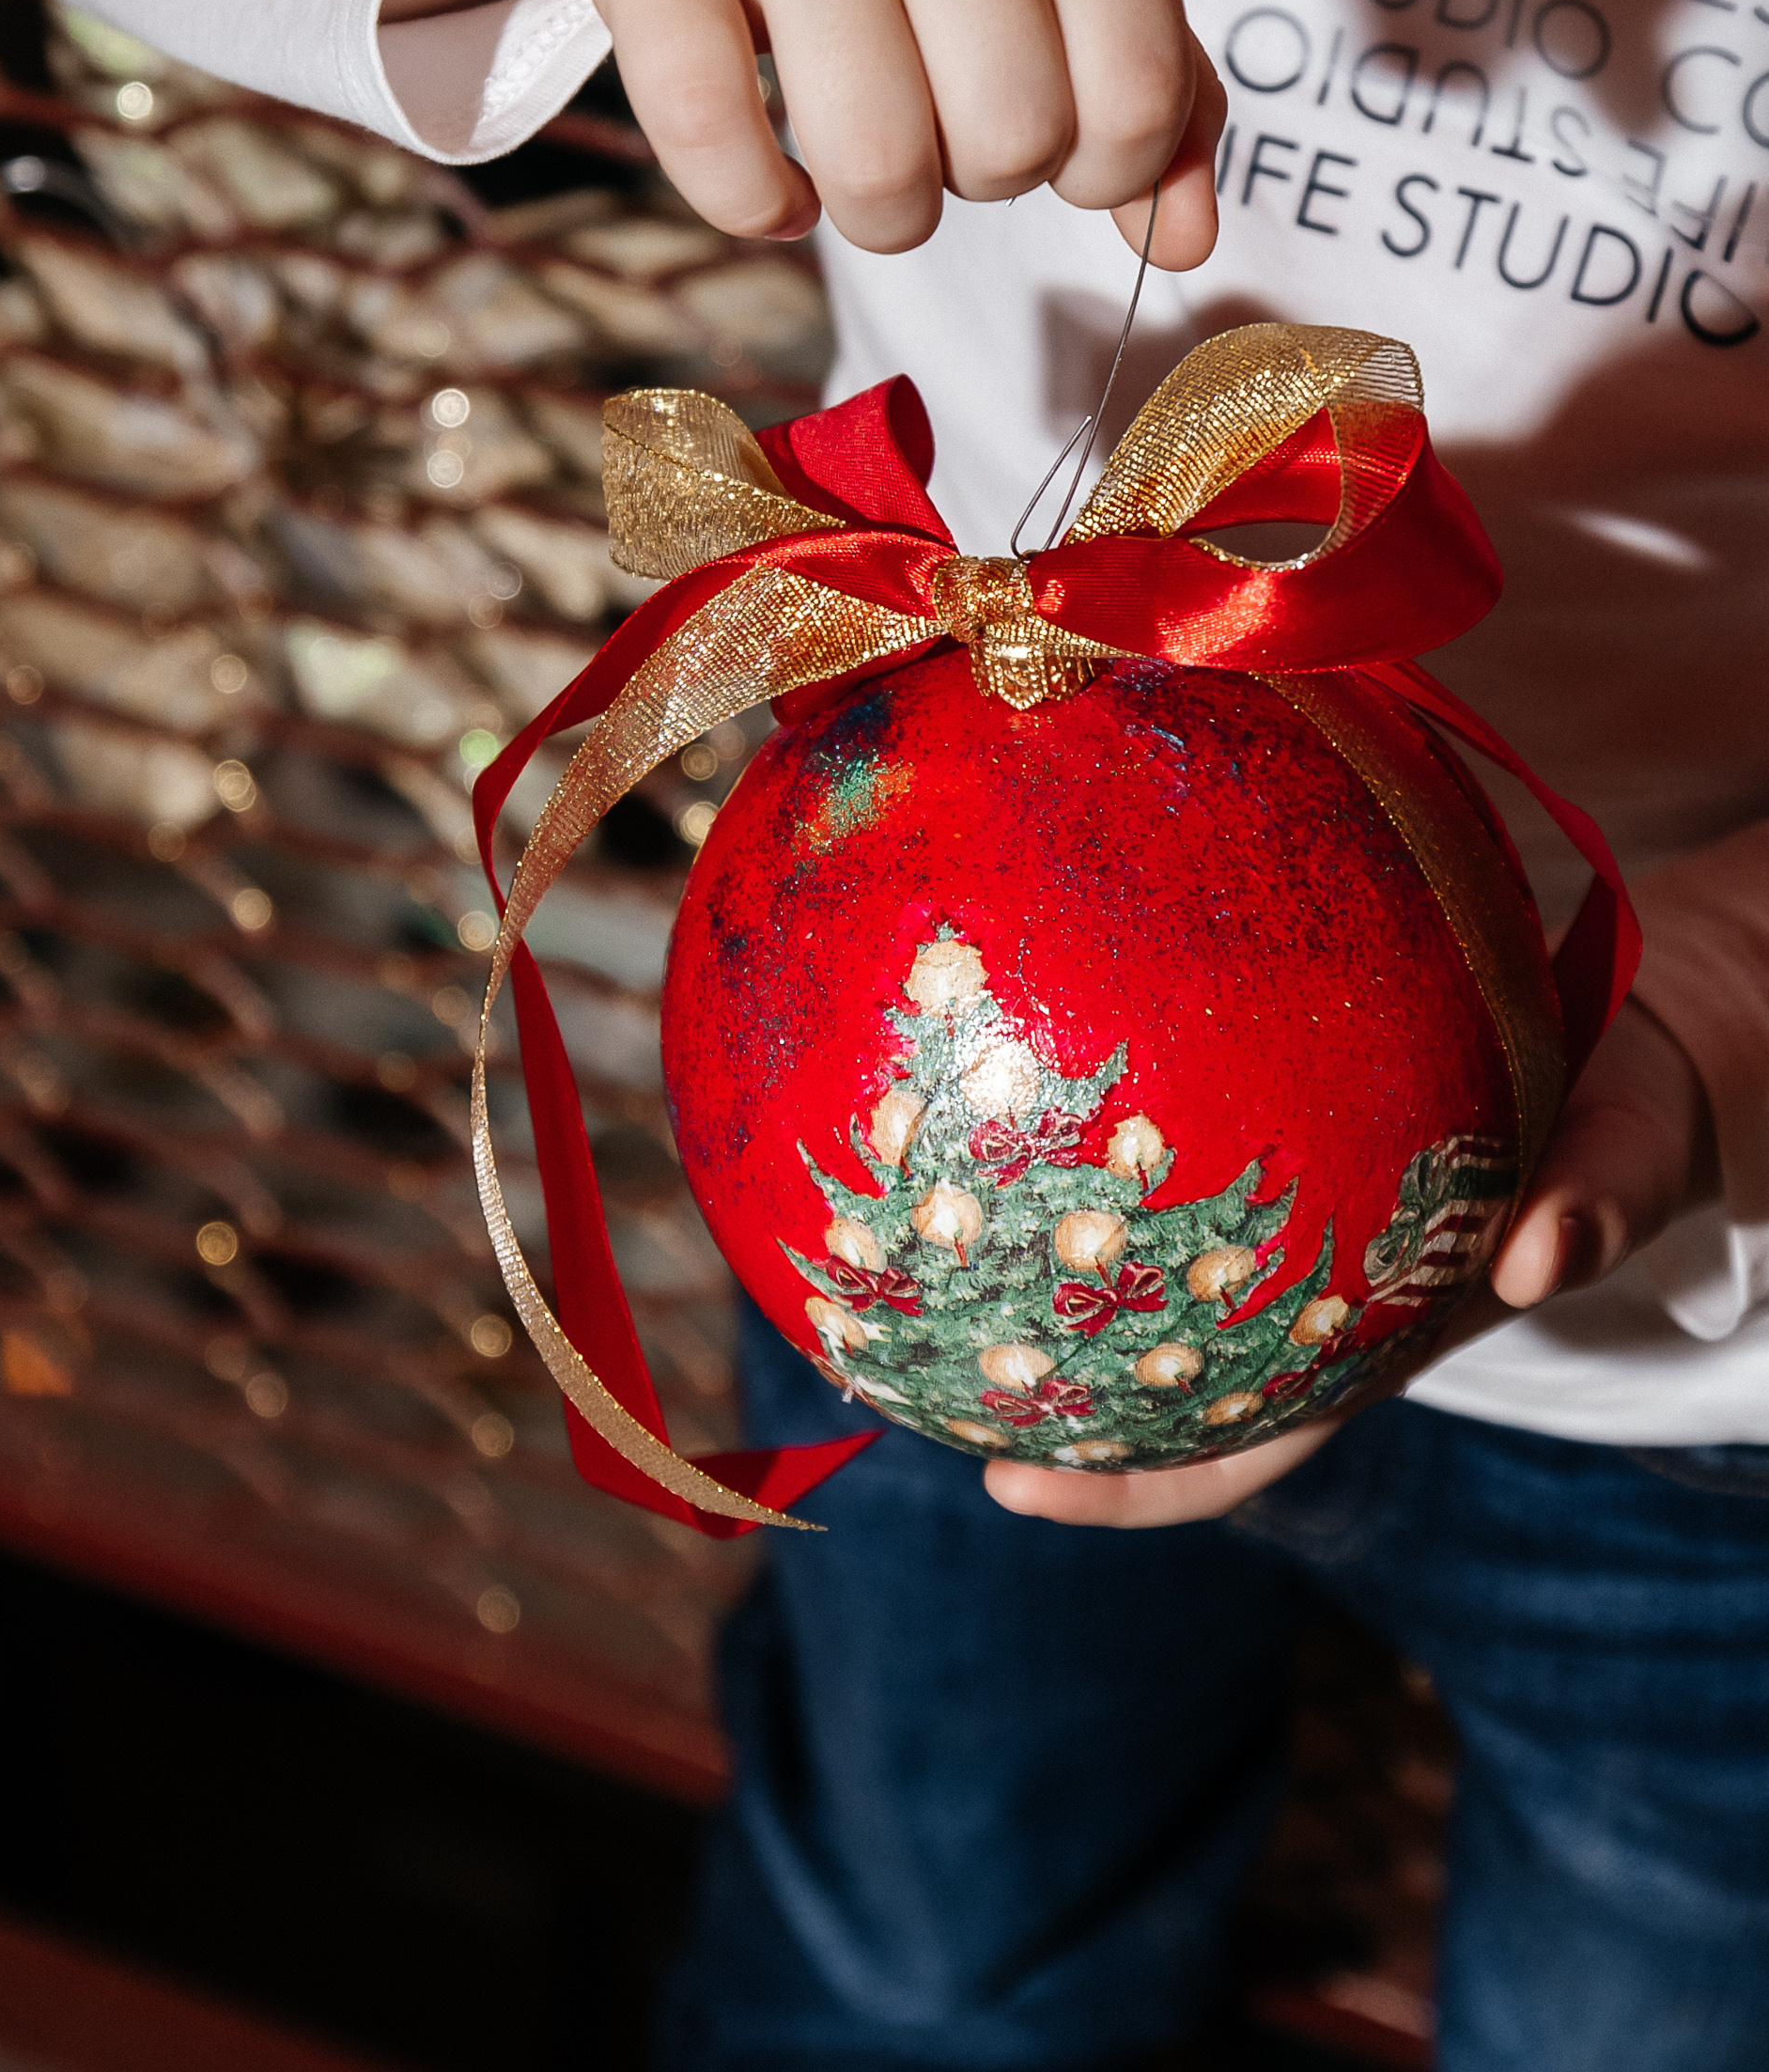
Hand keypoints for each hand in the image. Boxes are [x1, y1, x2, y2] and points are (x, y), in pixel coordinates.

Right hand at [385, 0, 1223, 260]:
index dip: (1105, 172)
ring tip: (859, 164)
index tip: (1048, 139)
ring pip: (877, 169)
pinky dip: (754, 209)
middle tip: (934, 124)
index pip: (1139, 96)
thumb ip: (1147, 78)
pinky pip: (719, 154)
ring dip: (878, 216)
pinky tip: (769, 183)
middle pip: (1011, 147)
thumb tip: (1184, 246)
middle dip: (979, 181)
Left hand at [982, 998, 1715, 1529]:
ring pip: (1139, 1282)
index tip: (1013, 1488)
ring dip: (1038, 1275)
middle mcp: (1304, 1304)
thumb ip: (1593, 1201)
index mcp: (1370, 1347)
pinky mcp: (1275, 1145)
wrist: (1625, 1050)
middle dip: (1039, 1394)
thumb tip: (1537, 1253)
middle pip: (1150, 1383)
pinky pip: (1165, 1168)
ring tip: (914, 1244)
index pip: (1234, 1453)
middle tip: (913, 1376)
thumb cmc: (1620, 1119)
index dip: (1130, 1489)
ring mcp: (1278, 1234)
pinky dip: (1095, 1157)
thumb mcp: (1624, 1156)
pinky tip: (1010, 1091)